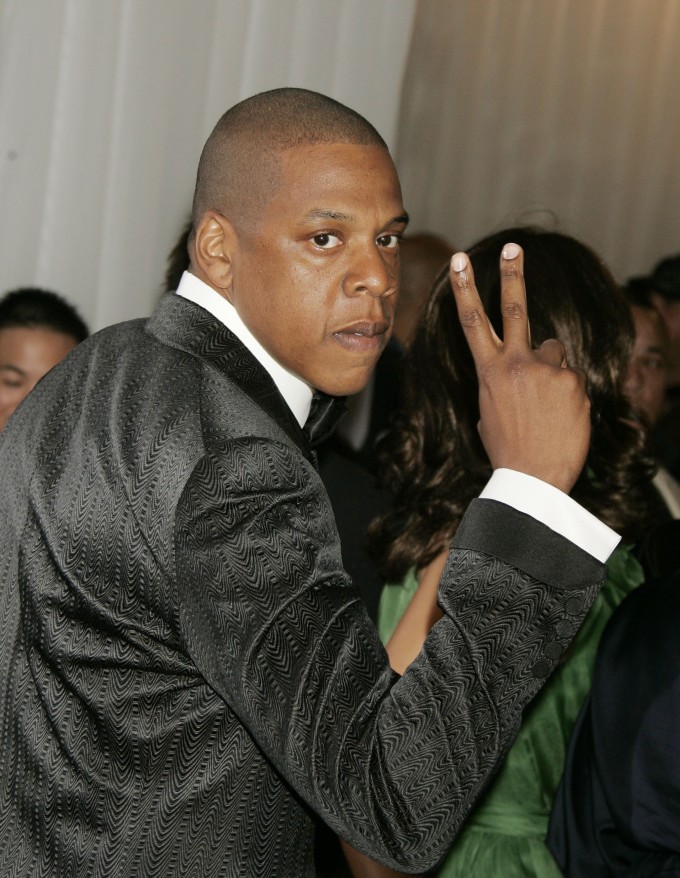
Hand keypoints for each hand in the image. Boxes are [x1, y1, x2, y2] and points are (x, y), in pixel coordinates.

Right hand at [449, 244, 589, 493]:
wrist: (534, 478)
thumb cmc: (508, 449)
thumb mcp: (488, 412)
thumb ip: (500, 381)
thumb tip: (519, 370)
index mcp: (488, 372)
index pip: (472, 322)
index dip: (465, 288)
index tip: (461, 260)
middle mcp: (516, 363)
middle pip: (514, 308)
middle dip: (511, 274)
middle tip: (514, 248)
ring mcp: (546, 369)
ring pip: (553, 351)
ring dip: (552, 369)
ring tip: (547, 405)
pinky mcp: (572, 380)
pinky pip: (572, 376)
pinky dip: (569, 392)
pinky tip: (561, 416)